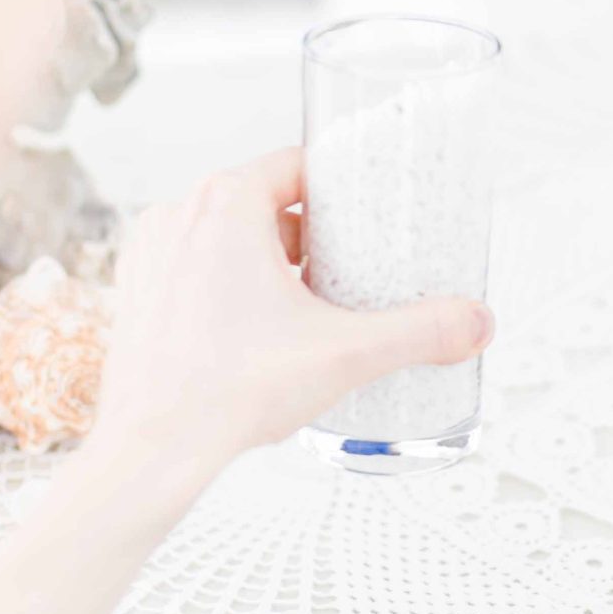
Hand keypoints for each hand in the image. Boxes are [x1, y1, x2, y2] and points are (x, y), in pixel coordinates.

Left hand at [90, 147, 492, 463]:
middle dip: (308, 232)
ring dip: (267, 259)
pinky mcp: (137, 290)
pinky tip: (256, 328)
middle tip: (345, 268)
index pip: (296, 165)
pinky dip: (226, 283)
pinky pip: (193, 265)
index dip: (340, 189)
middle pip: (262, 200)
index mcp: (226, 202)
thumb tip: (476, 322)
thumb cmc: (229, 390)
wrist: (153, 448)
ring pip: (225, 234)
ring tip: (305, 303)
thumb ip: (419, 331)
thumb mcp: (345, 352)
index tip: (366, 215)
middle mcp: (180, 214)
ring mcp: (150, 251)